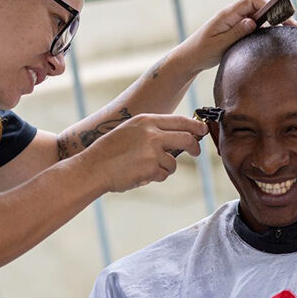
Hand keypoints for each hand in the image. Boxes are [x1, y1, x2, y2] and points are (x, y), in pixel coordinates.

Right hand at [81, 114, 206, 191]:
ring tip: (146, 168)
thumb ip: (152, 131)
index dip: (195, 126)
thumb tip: (178, 136)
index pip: (180, 120)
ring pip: (173, 162)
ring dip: (165, 168)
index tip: (202, 130)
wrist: (93, 168)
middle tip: (196, 152)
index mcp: (146, 120)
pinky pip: (163, 174)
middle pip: (187, 138)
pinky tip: (139, 174)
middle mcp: (152, 133)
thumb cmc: (110, 151)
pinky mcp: (151, 168)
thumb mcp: (130, 131)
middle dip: (195, 147)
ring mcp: (152, 151)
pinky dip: (155, 177)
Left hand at [176, 0, 296, 71]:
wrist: (189, 58)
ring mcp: (235, 21)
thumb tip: (252, 22)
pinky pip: (255, 23)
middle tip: (294, 27)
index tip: (281, 18)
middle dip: (277, 13)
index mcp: (228, 14)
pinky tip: (276, 36)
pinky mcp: (237, 29)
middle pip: (259, 5)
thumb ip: (236, 32)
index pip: (253, 1)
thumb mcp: (219, 44)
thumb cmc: (201, 51)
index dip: (269, 6)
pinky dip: (266, 27)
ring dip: (273, 20)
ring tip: (290, 31)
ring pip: (259, 14)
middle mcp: (233, 14)